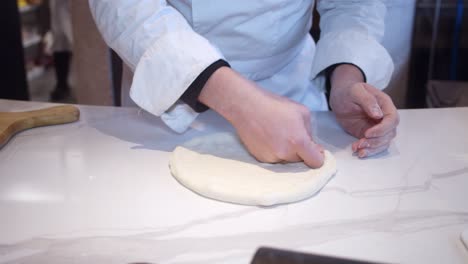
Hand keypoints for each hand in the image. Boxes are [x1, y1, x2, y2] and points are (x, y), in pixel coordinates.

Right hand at [199, 67, 324, 167]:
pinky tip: (269, 137)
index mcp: (298, 142)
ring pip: (287, 160)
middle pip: (300, 160)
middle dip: (300, 150)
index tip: (314, 148)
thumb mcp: (302, 111)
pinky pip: (274, 158)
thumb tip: (312, 144)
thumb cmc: (275, 105)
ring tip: (278, 134)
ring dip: (287, 151)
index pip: (316, 162)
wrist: (246, 106)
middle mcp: (285, 154)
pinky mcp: (260, 158)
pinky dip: (274, 151)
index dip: (318, 155)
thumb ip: (310, 131)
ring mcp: (271, 157)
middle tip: (292, 134)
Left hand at [329, 65, 398, 157]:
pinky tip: (357, 150)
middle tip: (361, 143)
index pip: (392, 119)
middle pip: (390, 133)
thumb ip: (367, 100)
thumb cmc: (349, 91)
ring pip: (384, 142)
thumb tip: (378, 114)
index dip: (383, 129)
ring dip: (372, 148)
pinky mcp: (370, 134)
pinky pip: (374, 145)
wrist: (340, 97)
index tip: (368, 133)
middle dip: (376, 141)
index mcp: (385, 104)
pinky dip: (368, 150)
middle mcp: (384, 116)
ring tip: (358, 148)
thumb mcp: (356, 91)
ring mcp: (378, 127)